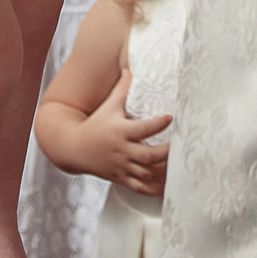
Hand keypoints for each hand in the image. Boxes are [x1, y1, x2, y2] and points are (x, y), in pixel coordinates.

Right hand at [74, 67, 172, 192]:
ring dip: (164, 172)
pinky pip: (140, 188)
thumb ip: (122, 89)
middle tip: (182, 147)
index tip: (171, 117)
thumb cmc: (95, 124)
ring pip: (147, 174)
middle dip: (166, 153)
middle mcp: (122, 151)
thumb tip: (129, 69)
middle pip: (148, 156)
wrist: (74, 148)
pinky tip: (168, 187)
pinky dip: (155, 189)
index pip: (142, 129)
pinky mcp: (121, 178)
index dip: (158, 124)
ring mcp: (122, 167)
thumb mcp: (108, 106)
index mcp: (120, 131)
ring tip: (181, 167)